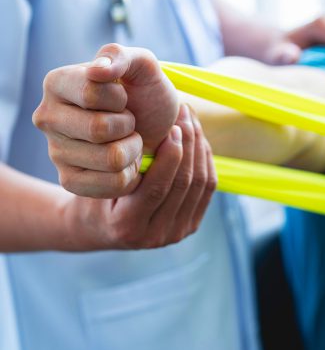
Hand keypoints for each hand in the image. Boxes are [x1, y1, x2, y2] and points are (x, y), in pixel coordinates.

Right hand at [33, 44, 178, 196]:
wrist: (157, 129)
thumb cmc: (145, 94)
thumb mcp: (143, 66)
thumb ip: (121, 56)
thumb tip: (98, 71)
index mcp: (56, 83)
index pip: (92, 94)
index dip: (120, 99)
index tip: (122, 98)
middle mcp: (47, 118)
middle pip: (99, 130)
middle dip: (128, 125)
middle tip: (128, 121)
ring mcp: (56, 152)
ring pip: (112, 159)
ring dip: (133, 149)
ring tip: (128, 140)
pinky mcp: (70, 181)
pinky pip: (114, 184)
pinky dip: (132, 173)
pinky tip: (126, 161)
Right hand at [62, 105, 216, 249]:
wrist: (98, 227)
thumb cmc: (91, 194)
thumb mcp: (94, 178)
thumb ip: (118, 162)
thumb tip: (146, 123)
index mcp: (127, 226)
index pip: (157, 188)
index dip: (170, 155)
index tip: (172, 125)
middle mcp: (155, 236)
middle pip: (184, 184)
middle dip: (188, 144)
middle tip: (185, 114)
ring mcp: (175, 233)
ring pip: (200, 184)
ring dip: (199, 147)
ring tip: (192, 120)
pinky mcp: (190, 225)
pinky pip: (207, 188)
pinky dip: (205, 160)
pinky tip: (198, 138)